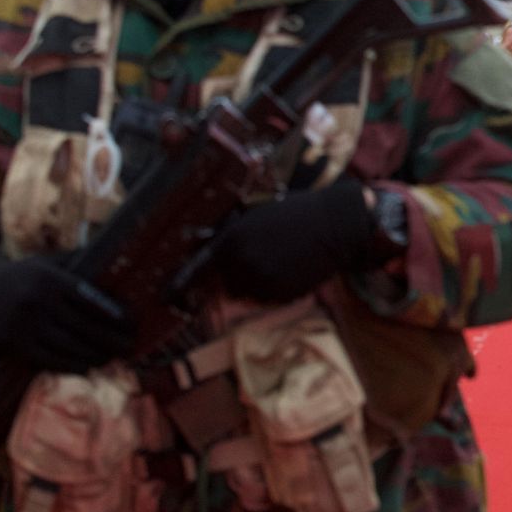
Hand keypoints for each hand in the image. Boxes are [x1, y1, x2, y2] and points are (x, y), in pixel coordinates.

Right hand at [0, 256, 132, 372]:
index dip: (115, 314)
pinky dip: (72, 365)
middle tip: (130, 345)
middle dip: (112, 338)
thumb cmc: (16, 278)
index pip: (91, 300)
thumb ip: (74, 261)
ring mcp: (25, 326)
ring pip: (70, 346)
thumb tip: (111, 254)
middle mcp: (38, 302)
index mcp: (49, 280)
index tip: (133, 322)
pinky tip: (87, 366)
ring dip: (96, 354)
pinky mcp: (14, 345)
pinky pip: (50, 359)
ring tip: (112, 356)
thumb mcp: (42, 263)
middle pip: (85, 326)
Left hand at [204, 179, 383, 304]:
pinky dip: (277, 288)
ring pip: (248, 292)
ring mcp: (263, 281)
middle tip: (262, 258)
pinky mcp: (282, 294)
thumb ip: (235, 235)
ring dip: (257, 283)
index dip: (187, 281)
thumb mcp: (259, 215)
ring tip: (280, 263)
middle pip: (227, 281)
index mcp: (232, 240)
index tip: (173, 293)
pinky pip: (269, 298)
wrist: (337, 225)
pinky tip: (292, 270)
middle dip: (238, 273)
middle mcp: (242, 263)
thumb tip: (218, 253)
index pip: (201, 267)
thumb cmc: (299, 213)